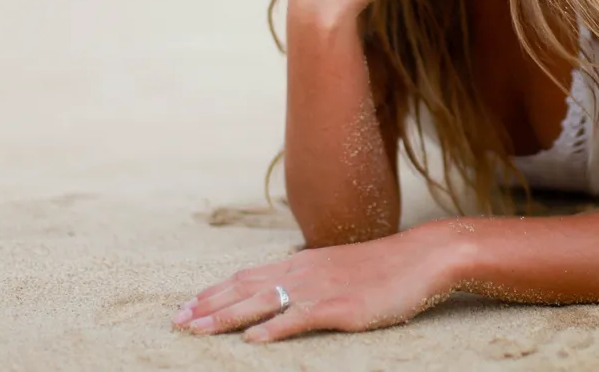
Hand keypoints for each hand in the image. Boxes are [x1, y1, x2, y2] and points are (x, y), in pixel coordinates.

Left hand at [172, 224, 464, 342]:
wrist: (423, 258)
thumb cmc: (385, 267)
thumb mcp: (340, 268)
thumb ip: (311, 277)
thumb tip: (285, 291)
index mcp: (303, 263)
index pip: (247, 276)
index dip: (215, 291)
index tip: (187, 304)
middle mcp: (304, 272)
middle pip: (245, 287)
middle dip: (208, 305)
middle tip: (175, 321)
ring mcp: (321, 289)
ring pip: (262, 302)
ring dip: (225, 316)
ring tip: (196, 329)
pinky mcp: (340, 308)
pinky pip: (299, 318)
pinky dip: (273, 328)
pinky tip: (252, 339)